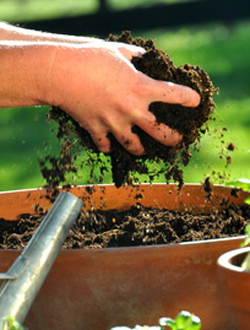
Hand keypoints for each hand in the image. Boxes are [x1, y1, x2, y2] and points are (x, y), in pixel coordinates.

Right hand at [48, 42, 199, 155]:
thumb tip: (142, 58)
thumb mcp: (118, 51)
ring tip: (143, 150)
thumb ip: (135, 56)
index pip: (175, 95)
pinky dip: (108, 146)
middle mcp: (132, 110)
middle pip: (161, 133)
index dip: (189, 99)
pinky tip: (109, 145)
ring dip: (141, 150)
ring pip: (134, 146)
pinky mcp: (97, 130)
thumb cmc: (90, 57)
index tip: (195, 102)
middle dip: (173, 138)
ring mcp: (114, 123)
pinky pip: (105, 145)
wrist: (61, 73)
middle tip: (177, 140)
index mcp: (141, 88)